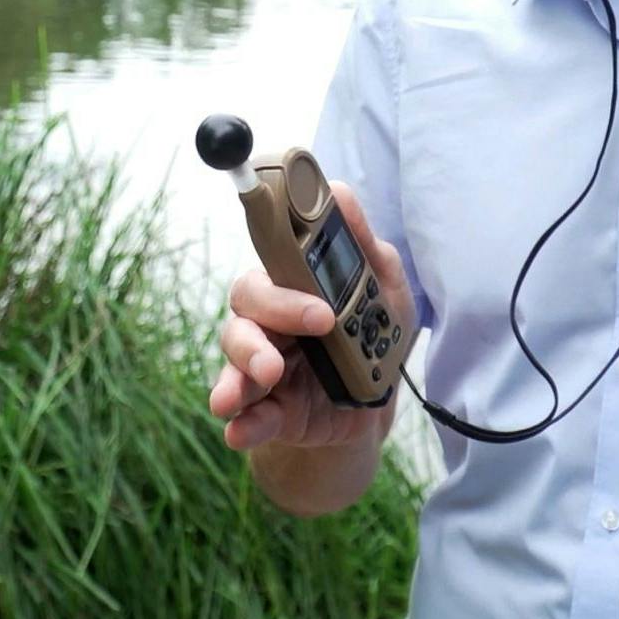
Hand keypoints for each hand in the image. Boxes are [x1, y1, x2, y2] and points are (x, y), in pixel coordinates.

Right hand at [209, 181, 415, 451]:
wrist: (380, 404)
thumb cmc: (375, 333)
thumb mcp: (383, 287)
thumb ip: (360, 243)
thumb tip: (336, 190)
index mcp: (293, 289)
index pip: (267, 269)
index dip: (279, 278)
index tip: (318, 299)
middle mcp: (270, 324)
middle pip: (245, 309)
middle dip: (269, 319)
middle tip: (311, 330)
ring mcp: (267, 369)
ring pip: (235, 358)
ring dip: (242, 369)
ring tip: (264, 378)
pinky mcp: (271, 413)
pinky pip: (248, 416)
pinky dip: (243, 422)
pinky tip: (240, 428)